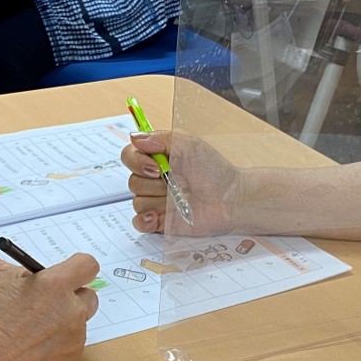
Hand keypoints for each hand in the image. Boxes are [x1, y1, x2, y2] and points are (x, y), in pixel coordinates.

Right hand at [0, 253, 99, 360]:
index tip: (70, 273)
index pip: (87, 265)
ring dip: (64, 323)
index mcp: (54, 286)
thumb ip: (29, 275)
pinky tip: (33, 350)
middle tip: (49, 304)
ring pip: (79, 324)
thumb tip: (41, 277)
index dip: (78, 268)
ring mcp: (75, 339)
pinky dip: (58, 346)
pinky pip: (72, 347)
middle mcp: (72, 311)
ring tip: (32, 333)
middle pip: (89, 296)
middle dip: (73, 297)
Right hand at [121, 130, 241, 234]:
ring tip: (179, 199)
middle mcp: (155, 180)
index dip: (136, 162)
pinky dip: (144, 220)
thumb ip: (161, 138)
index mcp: (158, 160)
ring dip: (156, 200)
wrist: (231, 199)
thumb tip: (135, 137)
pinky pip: (139, 223)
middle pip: (132, 181)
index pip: (129, 156)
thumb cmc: (215, 170)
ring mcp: (157, 201)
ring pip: (137, 201)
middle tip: (176, 184)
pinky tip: (157, 216)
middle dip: (153, 183)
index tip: (155, 167)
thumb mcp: (189, 145)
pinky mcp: (161, 221)